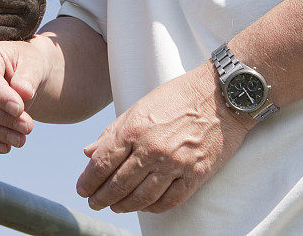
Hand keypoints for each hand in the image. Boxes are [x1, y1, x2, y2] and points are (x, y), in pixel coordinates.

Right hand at [0, 40, 49, 152]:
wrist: (24, 73)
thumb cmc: (28, 65)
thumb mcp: (34, 64)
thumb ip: (28, 76)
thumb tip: (23, 92)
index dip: (1, 97)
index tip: (19, 109)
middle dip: (4, 119)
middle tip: (28, 127)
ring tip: (21, 140)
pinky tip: (5, 147)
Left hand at [76, 62, 253, 212]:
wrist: (220, 95)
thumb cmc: (176, 98)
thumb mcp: (138, 108)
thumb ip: (112, 132)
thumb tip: (88, 153)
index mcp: (133, 129)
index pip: (101, 164)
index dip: (87, 181)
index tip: (82, 188)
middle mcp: (152, 149)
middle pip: (118, 185)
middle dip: (101, 198)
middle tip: (94, 202)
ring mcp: (174, 164)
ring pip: (141, 198)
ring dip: (123, 206)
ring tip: (115, 207)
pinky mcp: (196, 175)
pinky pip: (169, 201)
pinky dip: (152, 208)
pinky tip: (144, 206)